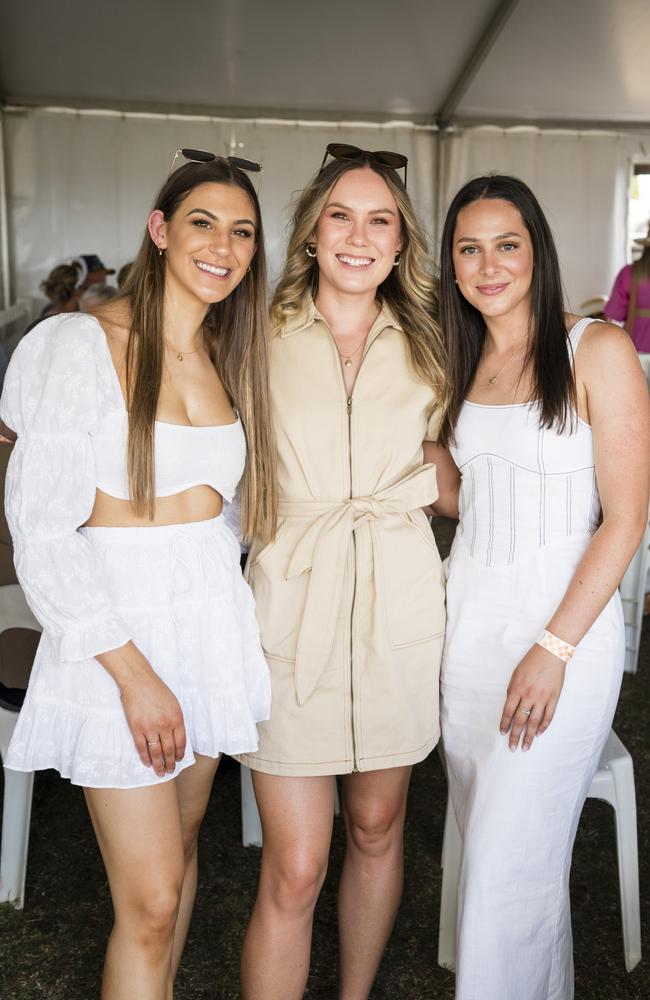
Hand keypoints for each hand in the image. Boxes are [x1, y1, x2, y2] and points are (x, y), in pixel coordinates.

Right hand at [96, 642, 186, 776]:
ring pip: (156, 752)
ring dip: (158, 765)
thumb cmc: (156, 689)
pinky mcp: (136, 728)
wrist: (138, 680)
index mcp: (177, 718)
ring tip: (160, 772)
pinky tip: (147, 763)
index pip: (181, 742)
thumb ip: (176, 720)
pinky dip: (145, 757)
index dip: (180, 754)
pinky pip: (141, 748)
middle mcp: (165, 725)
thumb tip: (176, 737)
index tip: (179, 761)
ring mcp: (150, 727)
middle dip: (170, 763)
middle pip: (169, 750)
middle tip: (170, 771)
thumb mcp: (173, 703)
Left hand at [499, 644, 565, 751]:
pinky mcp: (554, 698)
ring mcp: (542, 698)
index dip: (505, 724)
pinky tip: (539, 733)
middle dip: (515, 735)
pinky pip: (548, 716)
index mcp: (517, 689)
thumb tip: (510, 707)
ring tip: (526, 747)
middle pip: (520, 720)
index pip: (508, 712)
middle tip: (512, 748)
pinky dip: (543, 726)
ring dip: (529, 736)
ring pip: (534, 722)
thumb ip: (512, 691)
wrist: (551, 653)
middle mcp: (529, 695)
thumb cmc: (531, 662)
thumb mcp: (516, 675)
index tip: (503, 733)